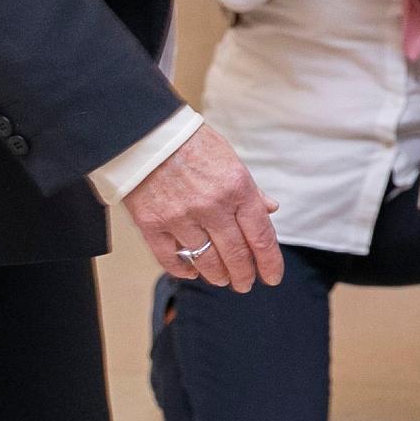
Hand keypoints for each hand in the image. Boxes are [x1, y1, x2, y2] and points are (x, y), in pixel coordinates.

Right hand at [125, 125, 282, 289]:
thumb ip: (250, 190)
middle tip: (245, 284)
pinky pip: (170, 258)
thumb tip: (271, 209)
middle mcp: (213, 207)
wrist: (147, 135)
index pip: (260, 235)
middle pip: (235, 254)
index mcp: (238, 188)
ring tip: (222, 280)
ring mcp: (181, 218)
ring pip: (205, 260)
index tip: (272, 277)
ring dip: (217, 275)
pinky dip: (183, 270)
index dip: (269, 262)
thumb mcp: (231, 161)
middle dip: (244, 275)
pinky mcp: (152, 224)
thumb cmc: (193, 145)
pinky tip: (192, 272)